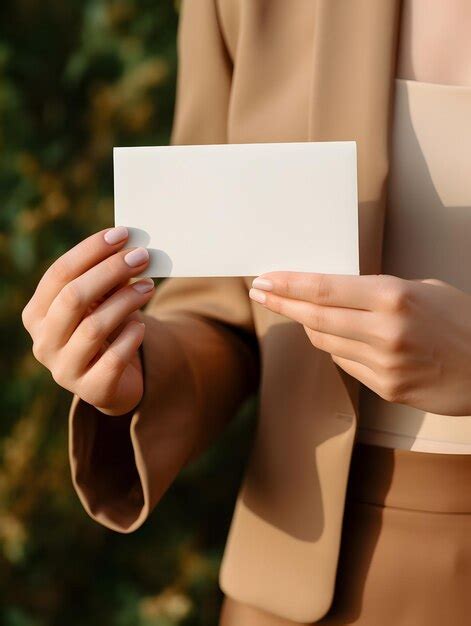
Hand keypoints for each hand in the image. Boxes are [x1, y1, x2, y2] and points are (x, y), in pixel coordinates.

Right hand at [22, 227, 154, 415]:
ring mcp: (64, 370)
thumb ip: (107, 279)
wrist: (113, 382)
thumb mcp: (101, 303)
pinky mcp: (92, 390)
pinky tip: (141, 326)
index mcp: (37, 314)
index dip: (90, 251)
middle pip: (73, 297)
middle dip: (110, 271)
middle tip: (141, 255)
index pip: (59, 274)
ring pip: (94, 327)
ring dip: (126, 301)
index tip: (122, 234)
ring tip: (148, 285)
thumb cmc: (105, 331)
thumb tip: (130, 247)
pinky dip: (130, 337)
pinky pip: (114, 358)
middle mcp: (43, 342)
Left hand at [249, 272, 470, 415]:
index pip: (325, 289)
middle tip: (261, 293)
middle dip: (282, 303)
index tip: (265, 279)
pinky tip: (338, 337)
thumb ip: (378, 293)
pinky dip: (335, 347)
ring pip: (325, 342)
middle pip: (314, 317)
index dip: (289, 284)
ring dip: (309, 326)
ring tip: (302, 312)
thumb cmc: (462, 321)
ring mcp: (385, 364)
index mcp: (394, 297)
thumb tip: (334, 293)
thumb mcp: (424, 290)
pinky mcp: (387, 388)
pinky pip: (345, 363)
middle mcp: (385, 331)